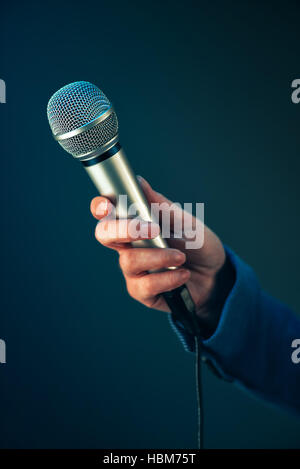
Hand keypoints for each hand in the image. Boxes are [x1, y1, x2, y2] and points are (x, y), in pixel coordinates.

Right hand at [90, 176, 228, 335]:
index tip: (108, 205)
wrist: (215, 274)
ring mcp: (133, 270)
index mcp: (135, 223)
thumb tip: (140, 182)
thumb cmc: (196, 244)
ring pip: (129, 261)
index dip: (100, 207)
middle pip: (105, 235)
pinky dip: (167, 278)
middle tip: (152, 229)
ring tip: (181, 257)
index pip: (107, 213)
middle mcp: (129, 245)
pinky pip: (145, 285)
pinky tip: (182, 275)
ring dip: (159, 257)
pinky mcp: (142, 291)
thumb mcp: (185, 221)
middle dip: (125, 230)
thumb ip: (161, 206)